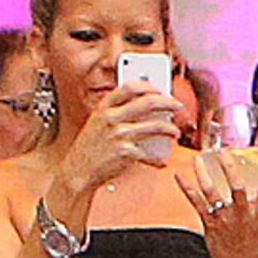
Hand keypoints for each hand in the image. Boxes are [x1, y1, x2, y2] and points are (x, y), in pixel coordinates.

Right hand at [57, 83, 178, 203]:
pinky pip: (149, 154)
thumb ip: (114, 113)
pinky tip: (162, 161)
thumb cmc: (89, 149)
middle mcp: (112, 118)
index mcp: (104, 108)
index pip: (129, 88)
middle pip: (147, 103)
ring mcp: (119, 135)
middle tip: (177, 106)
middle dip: (168, 103)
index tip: (159, 89)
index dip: (148, 85)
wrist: (79, 171)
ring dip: (170, 129)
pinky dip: (158, 159)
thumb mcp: (96, 123)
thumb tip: (138, 106)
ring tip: (175, 132)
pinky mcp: (126, 153)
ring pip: (155, 126)